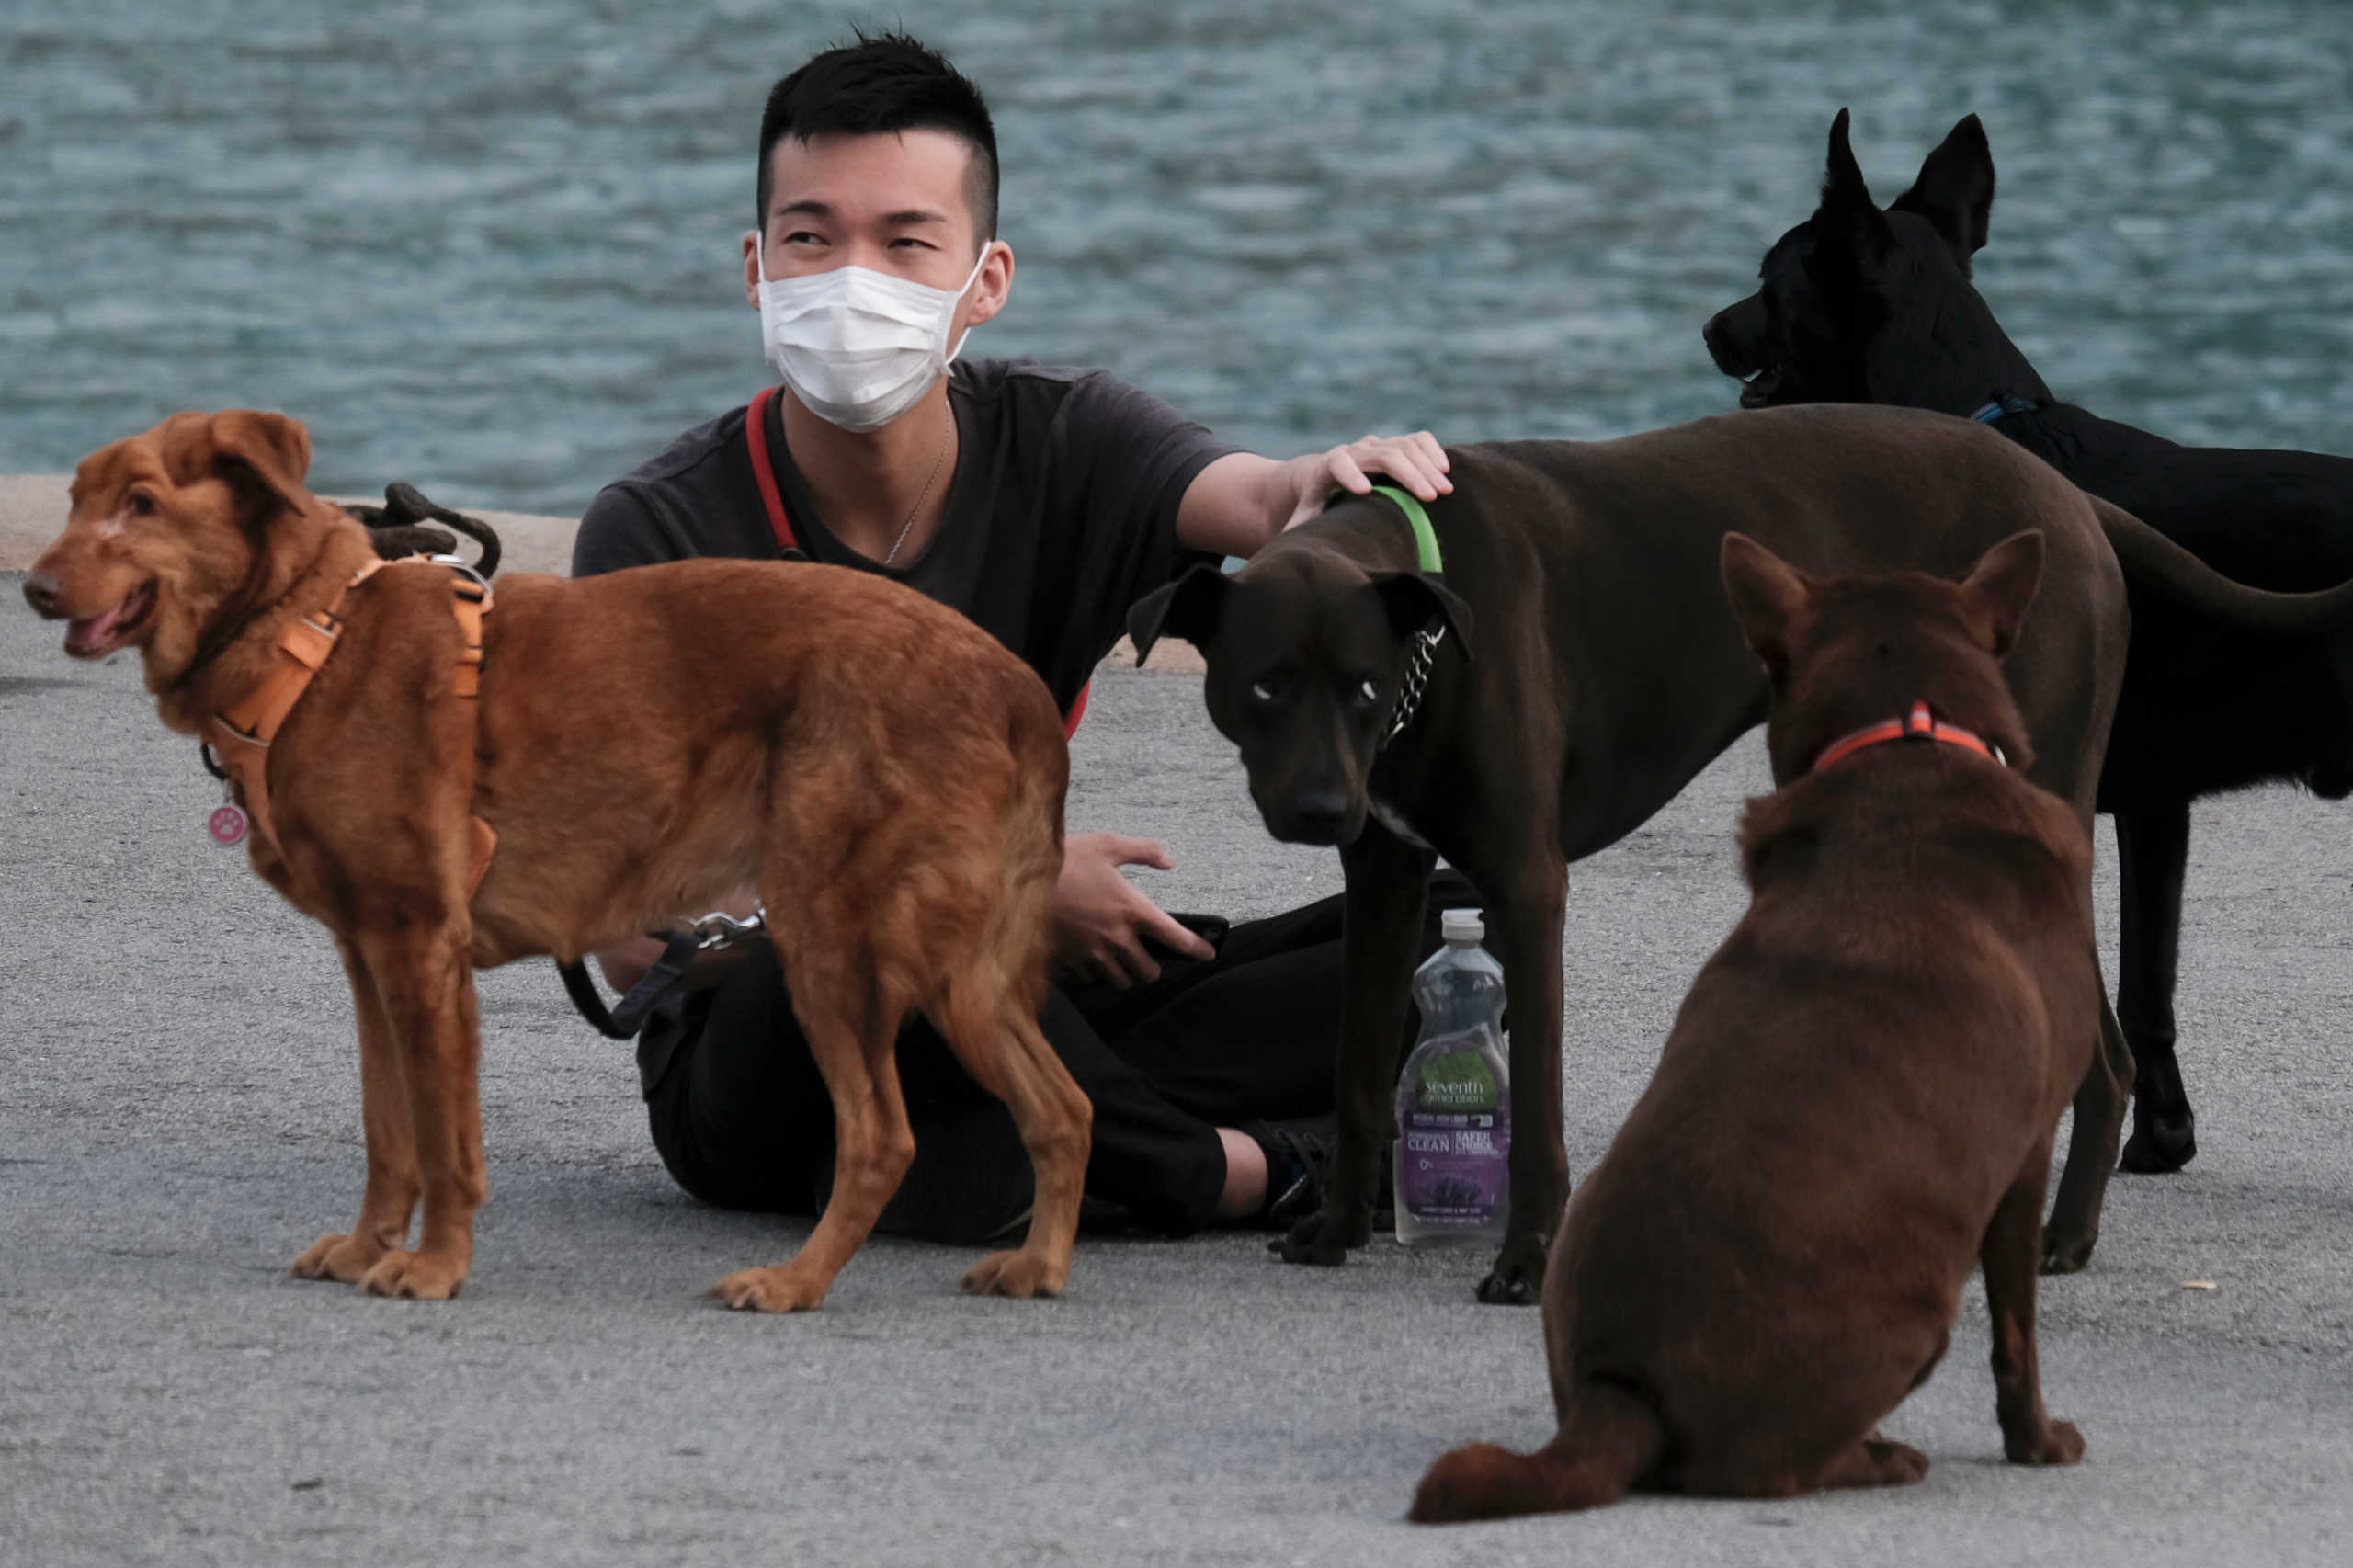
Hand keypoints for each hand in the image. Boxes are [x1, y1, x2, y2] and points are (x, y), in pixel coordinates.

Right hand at [1053, 833, 1215, 987]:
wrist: (1019, 881)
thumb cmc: (1066, 860)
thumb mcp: (1108, 844)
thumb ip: (1143, 851)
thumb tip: (1168, 861)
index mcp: (1133, 909)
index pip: (1176, 938)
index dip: (1197, 949)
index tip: (1208, 954)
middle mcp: (1117, 937)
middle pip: (1149, 972)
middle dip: (1152, 967)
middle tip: (1148, 957)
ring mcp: (1092, 953)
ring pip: (1121, 980)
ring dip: (1126, 973)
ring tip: (1122, 961)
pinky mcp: (1070, 960)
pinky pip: (1091, 978)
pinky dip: (1096, 972)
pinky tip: (1091, 958)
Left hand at [1281, 431, 1452, 529]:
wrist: (1326, 472)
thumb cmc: (1316, 500)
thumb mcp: (1305, 514)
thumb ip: (1300, 526)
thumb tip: (1291, 545)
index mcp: (1329, 466)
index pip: (1339, 464)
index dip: (1350, 475)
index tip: (1366, 491)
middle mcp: (1356, 450)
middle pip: (1384, 454)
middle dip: (1408, 475)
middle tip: (1430, 498)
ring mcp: (1378, 445)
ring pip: (1405, 446)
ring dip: (1427, 466)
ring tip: (1445, 490)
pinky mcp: (1396, 444)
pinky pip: (1418, 439)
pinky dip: (1433, 451)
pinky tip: (1446, 470)